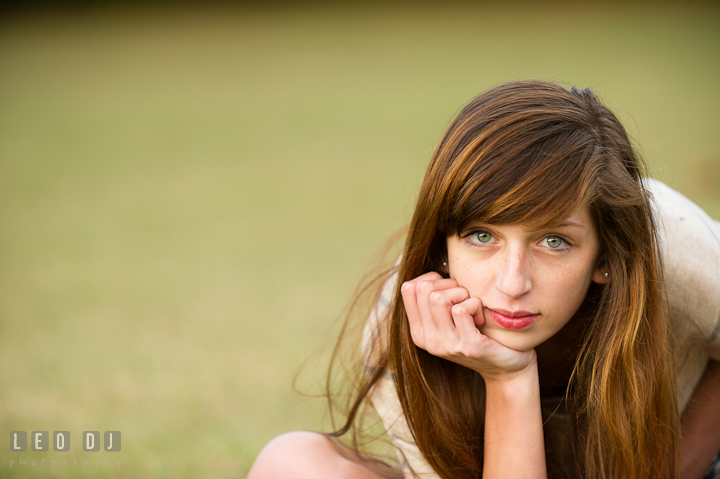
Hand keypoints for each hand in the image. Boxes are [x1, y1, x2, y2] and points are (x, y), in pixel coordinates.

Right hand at [400, 272, 535, 380]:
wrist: (505, 368)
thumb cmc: (477, 333)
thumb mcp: (448, 319)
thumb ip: (434, 299)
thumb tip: (432, 273)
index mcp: (418, 332)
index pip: (408, 288)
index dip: (431, 279)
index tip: (449, 289)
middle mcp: (428, 341)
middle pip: (424, 290)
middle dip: (448, 284)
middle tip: (464, 297)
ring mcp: (447, 346)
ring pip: (439, 298)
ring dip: (461, 293)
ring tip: (472, 306)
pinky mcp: (469, 346)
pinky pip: (462, 309)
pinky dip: (475, 304)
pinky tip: (481, 317)